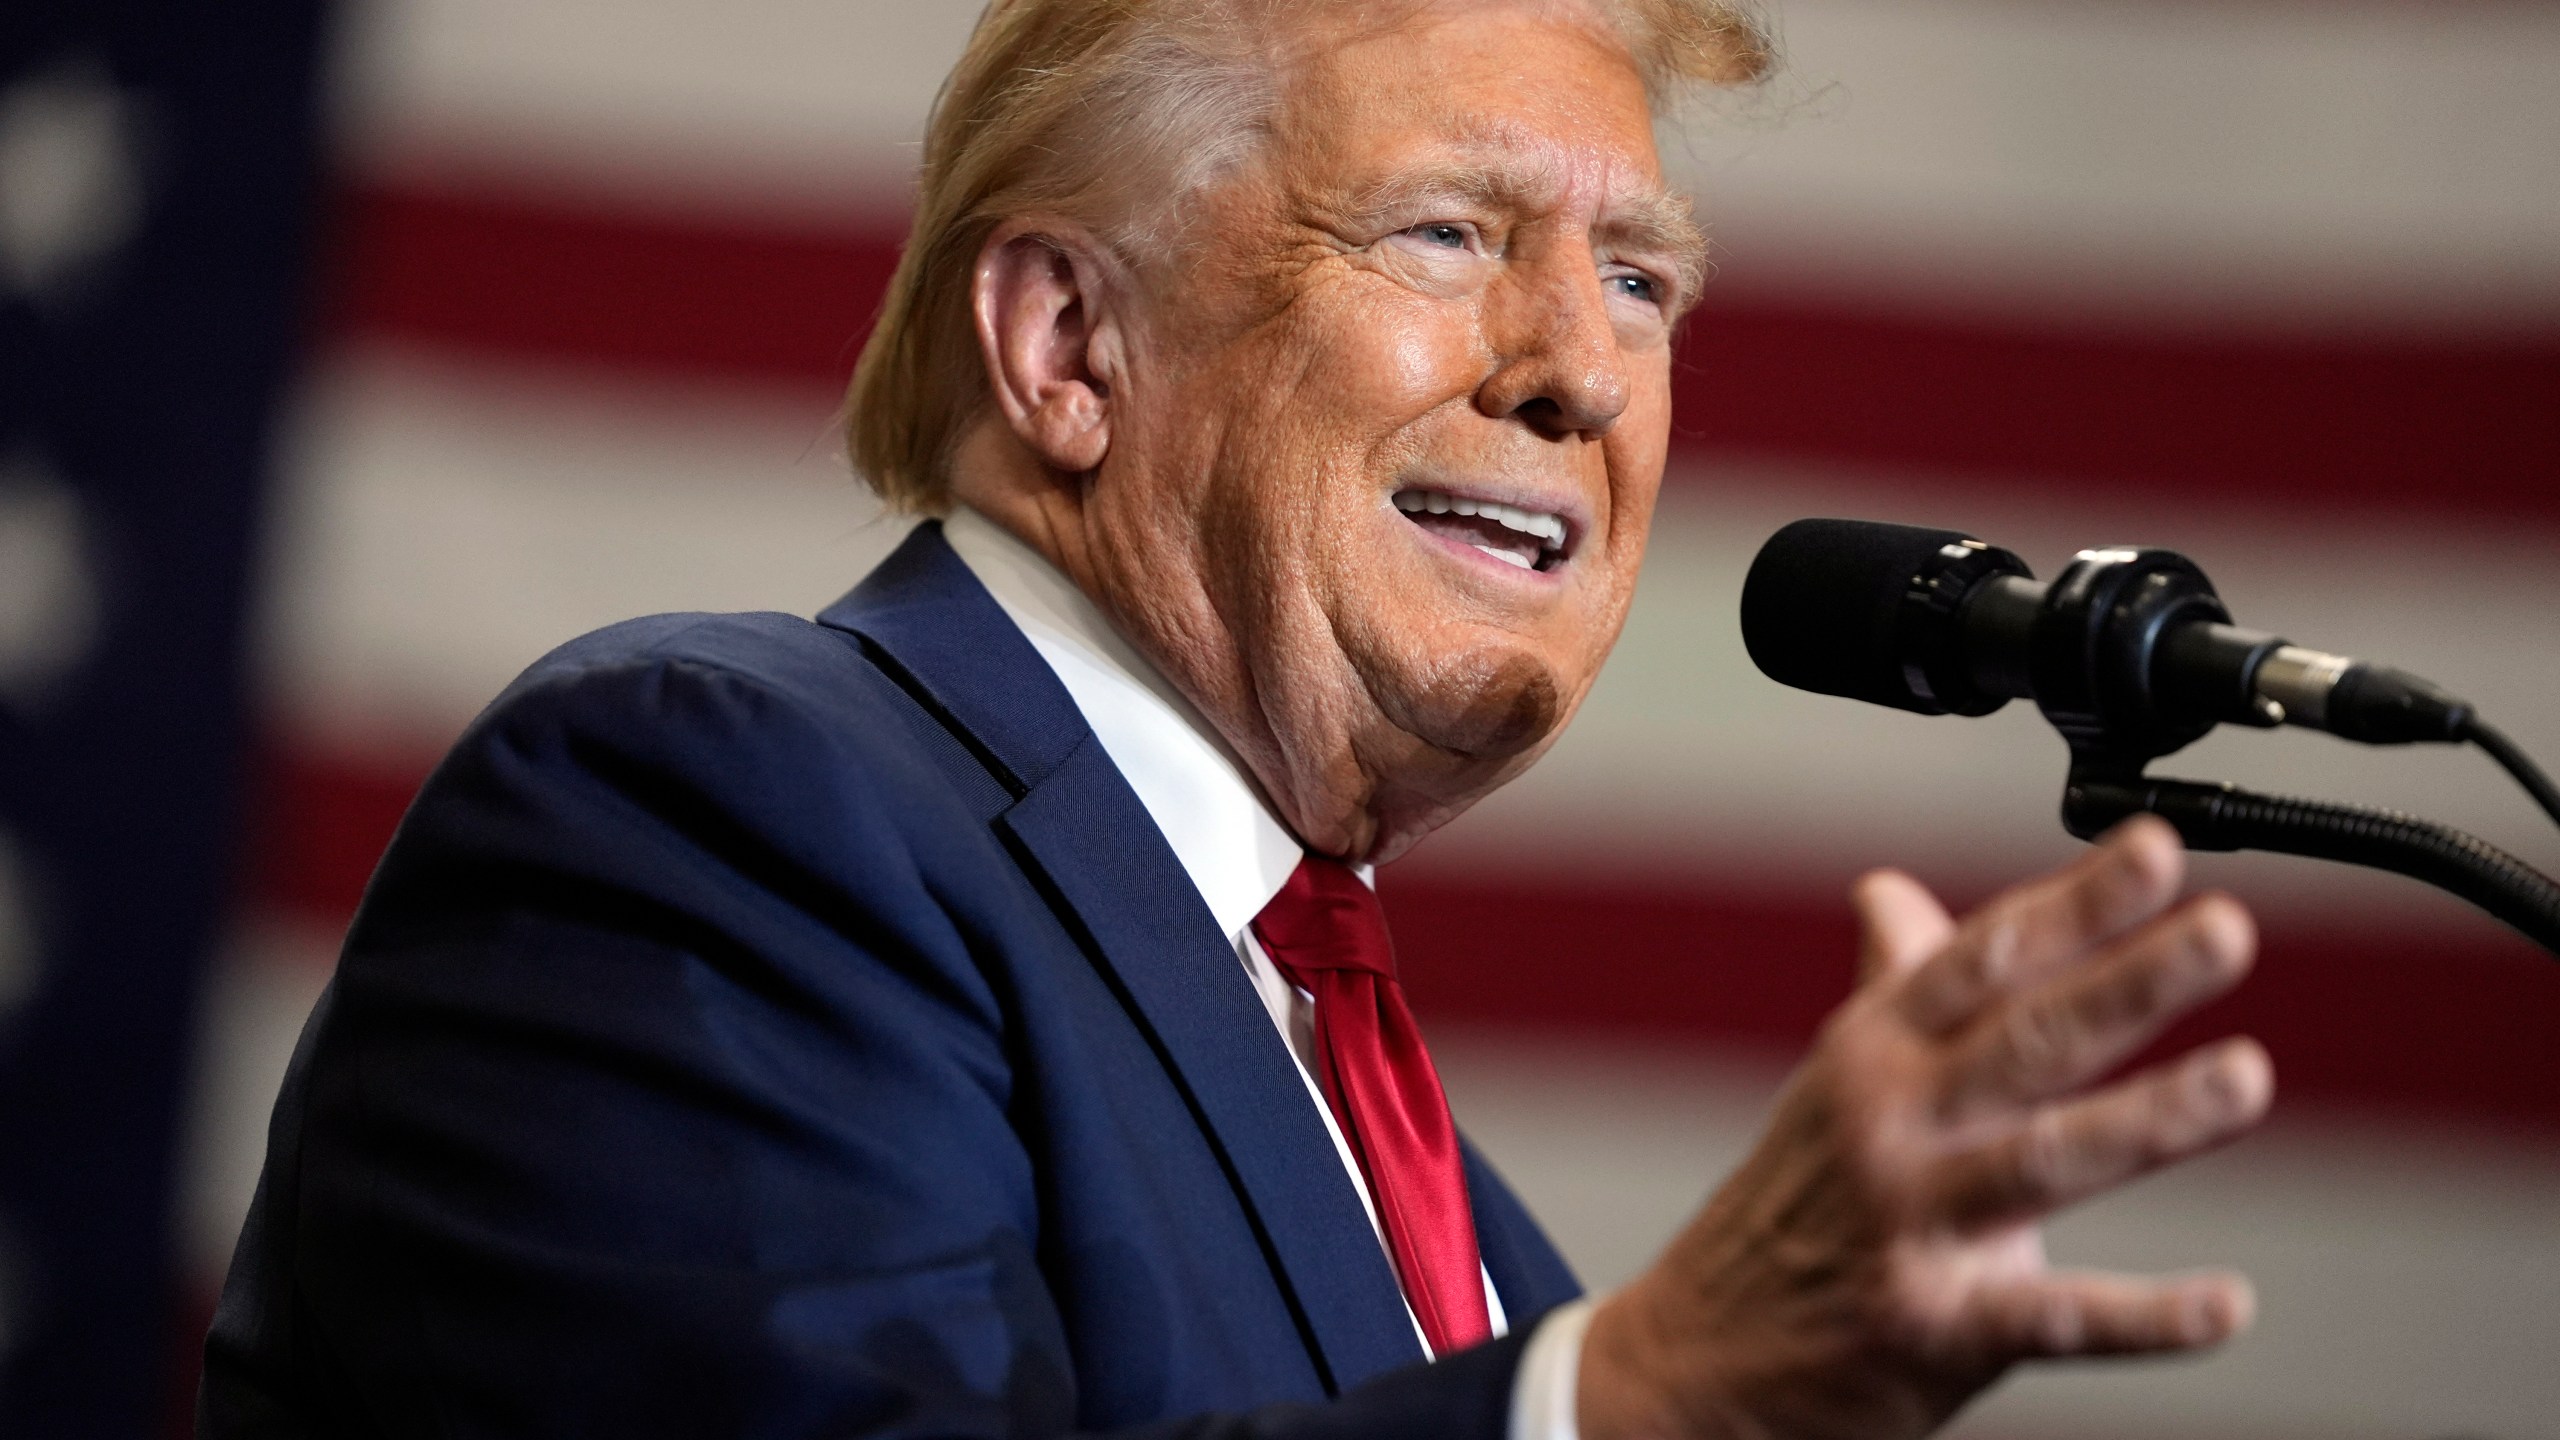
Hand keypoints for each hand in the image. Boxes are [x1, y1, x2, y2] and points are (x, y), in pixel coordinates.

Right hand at [1577, 817, 2272, 1439]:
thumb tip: (1889, 890)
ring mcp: (1909, 1224)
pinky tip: (2223, 1302)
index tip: (2155, 849)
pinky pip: (2052, 1319)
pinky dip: (2143, 1317)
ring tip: (2241, 1080)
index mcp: (1872, 1051)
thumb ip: (1892, 987)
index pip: (1982, 958)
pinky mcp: (1934, 1329)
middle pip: (2023, 1039)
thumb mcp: (1831, 1084)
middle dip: (2128, 981)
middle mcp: (1888, 1122)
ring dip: (2149, 1120)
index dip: (2072, 903)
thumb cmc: (1792, 1208)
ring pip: (2042, 1160)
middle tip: (2223, 931)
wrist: (1702, 1359)